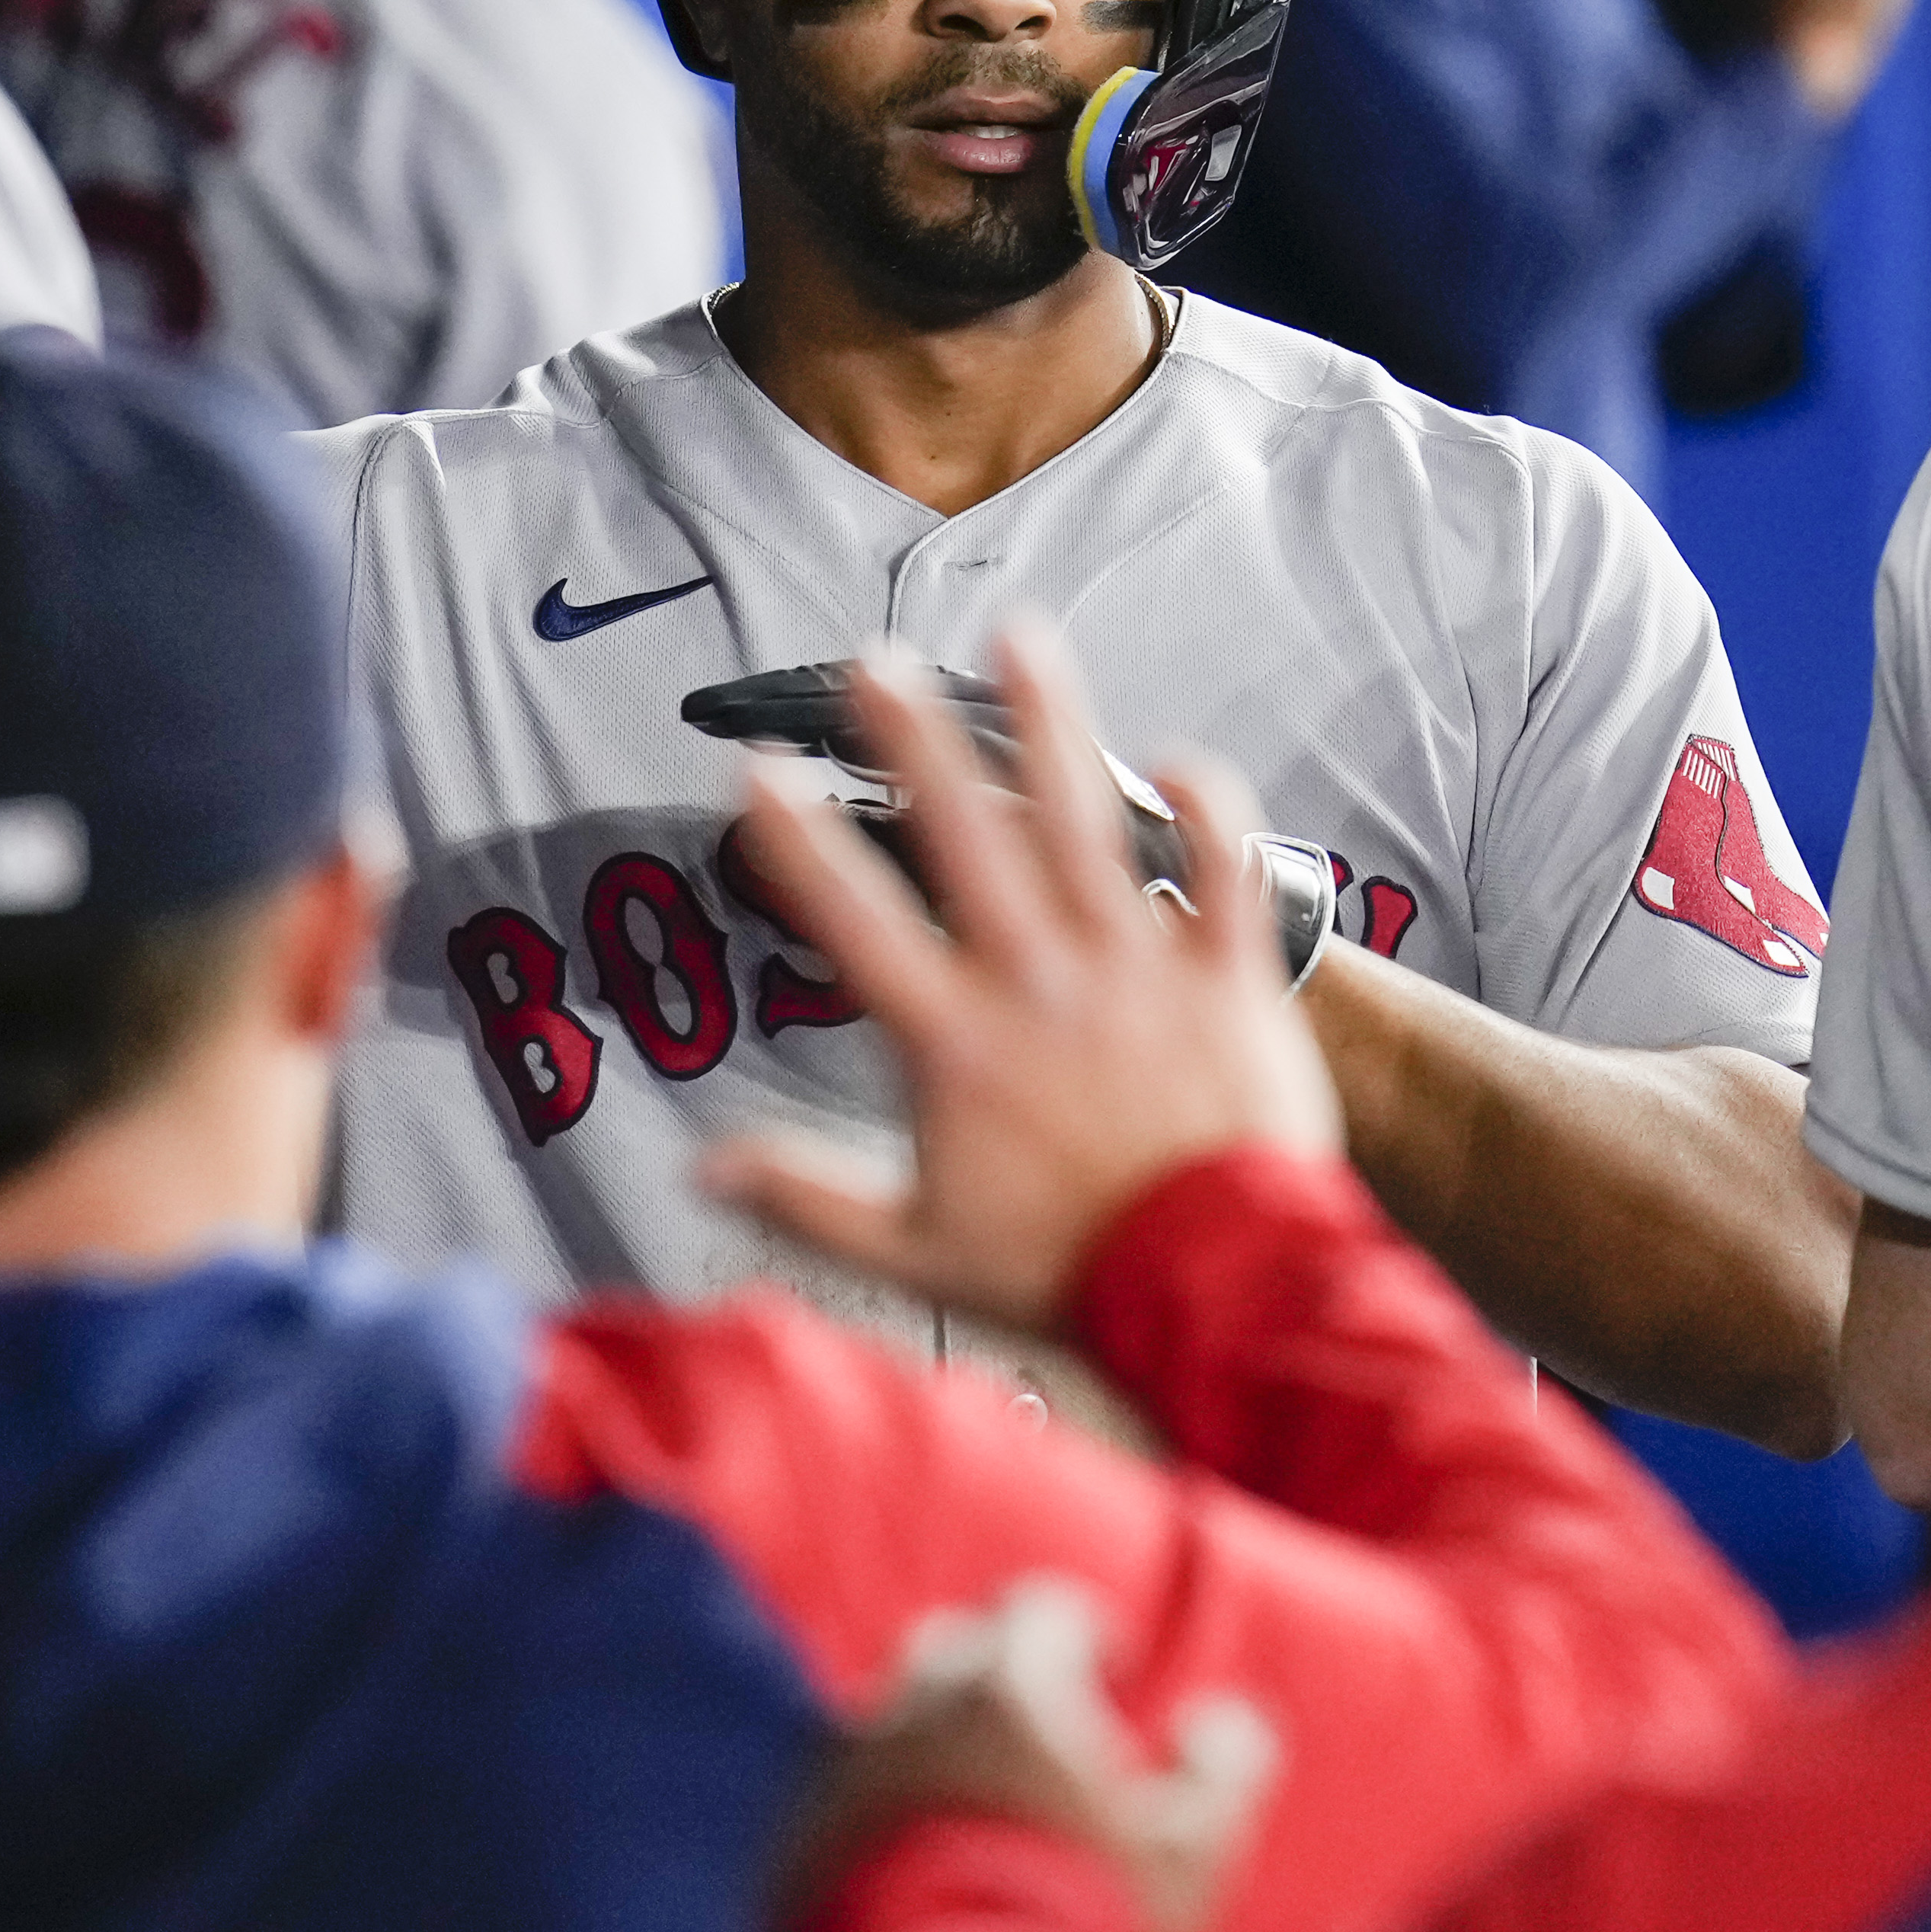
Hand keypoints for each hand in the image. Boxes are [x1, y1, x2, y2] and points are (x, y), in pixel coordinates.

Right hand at [698, 621, 1341, 1332]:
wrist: (1223, 1289)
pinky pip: (1223, 874)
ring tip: (1018, 641)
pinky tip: (1176, 757)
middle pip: (966, 833)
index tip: (754, 772)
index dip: (797, 841)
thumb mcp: (917, 1253)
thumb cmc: (1071, 1271)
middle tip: (874, 667)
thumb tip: (701, 1170)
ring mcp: (1139, 969)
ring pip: (1086, 822)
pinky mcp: (1228, 978)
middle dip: (914, 740)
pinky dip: (1205, 813)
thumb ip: (807, 1198)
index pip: (855, 919)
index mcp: (957, 1041)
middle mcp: (1040, 981)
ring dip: (1050, 724)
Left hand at [778, 1578, 1276, 1931]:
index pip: (1041, 1608)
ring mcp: (841, 1764)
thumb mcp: (1193, 1854)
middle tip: (1039, 1727)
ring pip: (887, 1717)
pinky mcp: (797, 1830)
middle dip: (998, 1670)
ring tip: (975, 1794)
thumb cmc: (1087, 1927)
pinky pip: (836, 1790)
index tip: (1109, 1665)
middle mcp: (910, 1703)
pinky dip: (879, 1801)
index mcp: (1006, 1686)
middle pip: (953, 1648)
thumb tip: (1228, 1721)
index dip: (1083, 1631)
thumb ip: (1224, 1769)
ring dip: (932, 1736)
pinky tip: (915, 1850)